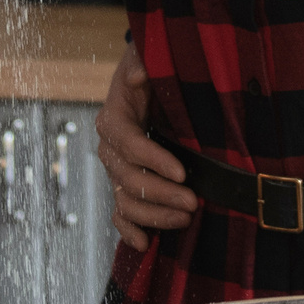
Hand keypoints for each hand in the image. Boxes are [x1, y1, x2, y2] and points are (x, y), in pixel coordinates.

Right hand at [93, 40, 195, 249]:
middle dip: (161, 194)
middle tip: (194, 202)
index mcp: (113, 119)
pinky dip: (130, 230)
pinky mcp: (125, 186)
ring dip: (154, 215)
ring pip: (126, 201)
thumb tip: (137, 74)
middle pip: (129, 179)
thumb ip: (142, 63)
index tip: (182, 172)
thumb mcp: (148, 59)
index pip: (130, 145)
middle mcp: (110, 149)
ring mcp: (116, 171)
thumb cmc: (153, 70)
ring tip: (185, 219)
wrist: (151, 84)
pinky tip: (146, 244)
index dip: (154, 160)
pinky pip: (121, 213)